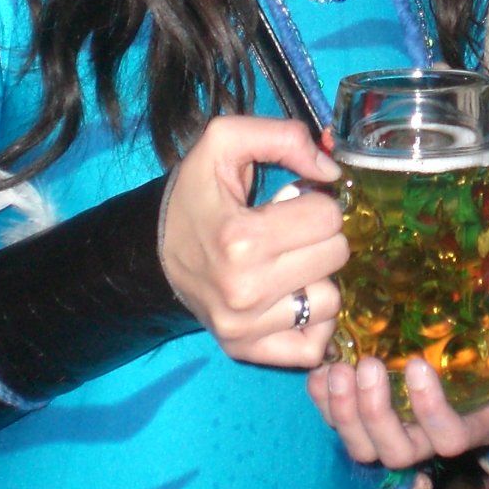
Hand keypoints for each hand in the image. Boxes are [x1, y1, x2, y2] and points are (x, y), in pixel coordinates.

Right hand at [160, 115, 345, 368]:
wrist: (152, 251)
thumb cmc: (195, 195)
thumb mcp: (224, 141)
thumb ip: (283, 136)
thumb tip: (332, 172)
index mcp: (241, 238)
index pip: (328, 216)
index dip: (317, 200)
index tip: (293, 202)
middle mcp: (244, 290)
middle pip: (336, 255)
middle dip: (321, 235)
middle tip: (291, 231)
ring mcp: (244, 328)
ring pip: (331, 301)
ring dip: (318, 277)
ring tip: (290, 263)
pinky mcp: (245, 352)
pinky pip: (312, 346)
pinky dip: (313, 322)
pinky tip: (294, 297)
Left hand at [306, 312, 488, 465]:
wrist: (477, 331)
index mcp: (472, 427)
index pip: (448, 437)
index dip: (429, 411)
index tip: (418, 365)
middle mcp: (430, 437)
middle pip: (398, 451)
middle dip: (377, 413)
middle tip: (368, 366)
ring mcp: (396, 426)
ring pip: (364, 446)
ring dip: (344, 413)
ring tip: (339, 370)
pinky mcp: (368, 411)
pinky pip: (337, 422)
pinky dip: (323, 403)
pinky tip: (319, 372)